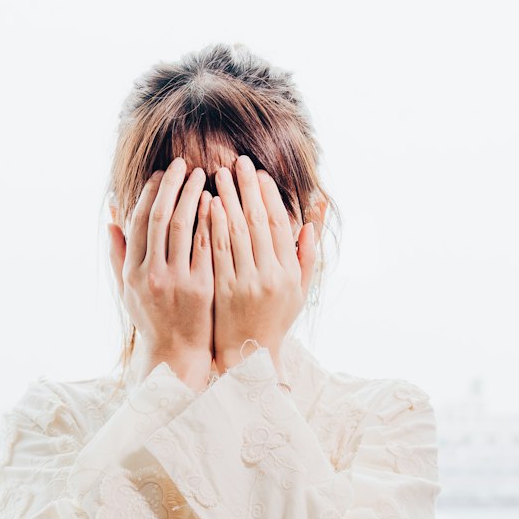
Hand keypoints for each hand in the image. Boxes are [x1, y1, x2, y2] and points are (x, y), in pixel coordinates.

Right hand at [108, 156, 214, 389]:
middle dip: (171, 186)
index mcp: (132, 272)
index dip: (150, 193)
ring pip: (182, 227)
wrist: (177, 353)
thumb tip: (111, 216)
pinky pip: (206, 246)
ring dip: (192, 196)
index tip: (161, 173)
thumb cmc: (152, 319)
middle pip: (159, 218)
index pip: (139, 221)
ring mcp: (176, 281)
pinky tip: (216, 202)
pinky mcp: (201, 288)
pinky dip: (209, 221)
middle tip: (183, 164)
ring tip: (202, 176)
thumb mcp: (128, 290)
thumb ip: (118, 253)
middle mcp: (151, 275)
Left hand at [209, 154, 316, 372]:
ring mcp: (245, 283)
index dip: (268, 196)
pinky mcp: (223, 290)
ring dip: (227, 199)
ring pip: (234, 232)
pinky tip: (207, 204)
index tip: (259, 174)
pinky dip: (212, 225)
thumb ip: (306, 254)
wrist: (249, 356)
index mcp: (288, 272)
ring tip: (218, 175)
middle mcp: (269, 276)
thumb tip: (311, 218)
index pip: (278, 225)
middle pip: (255, 222)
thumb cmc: (275, 320)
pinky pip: (217, 251)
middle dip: (246, 188)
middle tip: (238, 162)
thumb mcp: (299, 290)